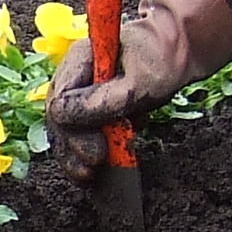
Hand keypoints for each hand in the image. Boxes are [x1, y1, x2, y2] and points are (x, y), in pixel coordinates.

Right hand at [45, 0, 231, 179]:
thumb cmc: (160, 61)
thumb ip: (103, 99)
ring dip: (73, 155)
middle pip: (57, 117)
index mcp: (79, 59)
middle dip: (72, 146)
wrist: (175, 55)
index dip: (72, 128)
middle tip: (93, 167)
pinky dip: (82, 153)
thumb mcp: (139, 83)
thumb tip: (62, 115)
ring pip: (63, 128)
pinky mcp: (87, 107)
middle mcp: (72, 76)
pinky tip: (90, 172)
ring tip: (87, 176)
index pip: (59, 98)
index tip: (96, 153)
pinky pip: (76, 132)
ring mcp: (77, 92)